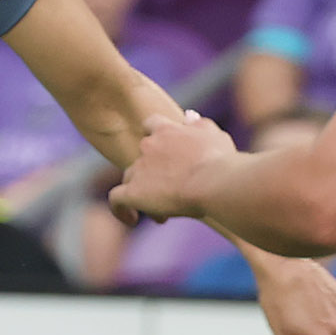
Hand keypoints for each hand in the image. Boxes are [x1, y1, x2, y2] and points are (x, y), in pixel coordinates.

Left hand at [110, 109, 233, 225]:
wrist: (214, 181)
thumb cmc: (219, 159)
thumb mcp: (213, 134)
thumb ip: (198, 125)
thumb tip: (188, 116)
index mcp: (166, 130)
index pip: (150, 125)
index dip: (155, 138)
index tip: (164, 152)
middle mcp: (148, 146)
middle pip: (142, 157)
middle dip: (155, 172)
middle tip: (175, 189)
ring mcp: (138, 169)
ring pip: (130, 178)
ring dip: (144, 191)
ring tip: (164, 208)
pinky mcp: (133, 192)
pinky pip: (116, 200)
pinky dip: (121, 209)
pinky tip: (132, 219)